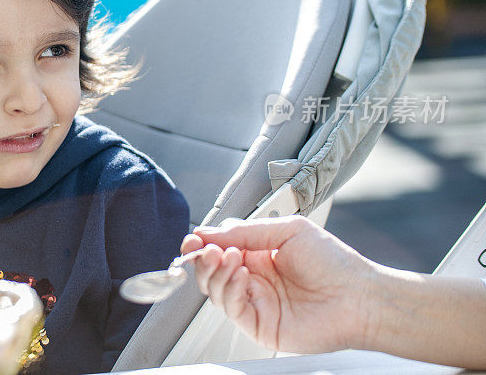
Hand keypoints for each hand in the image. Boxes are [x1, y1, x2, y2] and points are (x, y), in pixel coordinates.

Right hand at [182, 215, 377, 353]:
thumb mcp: (287, 231)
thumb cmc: (334, 263)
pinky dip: (230, 289)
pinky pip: (232, 308)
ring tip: (228, 257)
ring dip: (216, 271)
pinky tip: (241, 275)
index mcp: (259, 254)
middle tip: (204, 247)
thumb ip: (246, 231)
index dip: (204, 242)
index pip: (220, 248)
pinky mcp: (259, 324)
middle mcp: (254, 279)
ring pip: (216, 290)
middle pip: (211, 271)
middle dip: (203, 257)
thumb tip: (212, 233)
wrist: (359, 298)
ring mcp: (256, 302)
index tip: (195, 236)